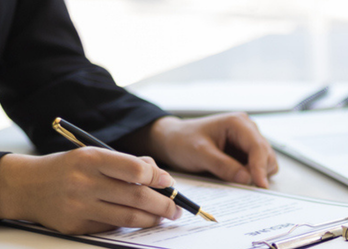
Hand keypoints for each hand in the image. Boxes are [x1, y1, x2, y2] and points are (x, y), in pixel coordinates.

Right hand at [0, 148, 180, 233]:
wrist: (29, 186)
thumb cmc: (71, 168)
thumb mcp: (95, 154)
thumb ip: (128, 163)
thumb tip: (162, 177)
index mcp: (92, 159)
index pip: (135, 169)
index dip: (158, 177)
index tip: (169, 183)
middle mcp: (84, 183)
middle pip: (137, 197)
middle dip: (164, 204)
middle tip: (177, 208)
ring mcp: (79, 207)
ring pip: (129, 216)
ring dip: (154, 218)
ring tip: (165, 216)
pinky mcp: (76, 226)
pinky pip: (113, 225)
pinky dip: (130, 222)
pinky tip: (138, 218)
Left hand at [133, 113, 278, 187]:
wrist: (172, 140)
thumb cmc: (182, 140)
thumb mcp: (200, 154)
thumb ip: (223, 165)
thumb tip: (246, 178)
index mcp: (238, 123)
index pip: (258, 146)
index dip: (261, 167)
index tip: (260, 185)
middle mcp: (247, 129)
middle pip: (267, 155)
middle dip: (259, 172)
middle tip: (241, 185)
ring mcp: (247, 141)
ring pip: (265, 162)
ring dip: (256, 174)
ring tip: (233, 178)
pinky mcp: (244, 152)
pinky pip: (256, 167)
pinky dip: (251, 175)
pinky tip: (235, 177)